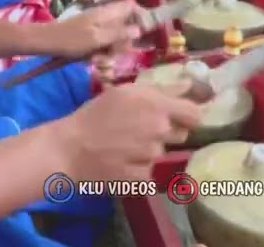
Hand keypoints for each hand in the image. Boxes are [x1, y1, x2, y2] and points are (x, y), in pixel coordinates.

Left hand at [43, 0, 143, 58]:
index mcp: (108, 12)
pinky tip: (94, 60)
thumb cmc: (72, 39)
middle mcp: (106, 16)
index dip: (139, 19)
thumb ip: (118, 33)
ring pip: (116, 38)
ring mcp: (99, 26)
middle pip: (126, 27)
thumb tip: (139, 29)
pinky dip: (102, 53)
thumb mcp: (97, 38)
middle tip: (112, 54)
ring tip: (99, 60)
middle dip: (122, 44)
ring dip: (111, 52)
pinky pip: (105, 44)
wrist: (48, 42)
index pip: (131, 7)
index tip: (139, 36)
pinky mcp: (93, 35)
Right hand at [55, 81, 203, 181]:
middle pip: (181, 134)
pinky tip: (123, 163)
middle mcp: (159, 130)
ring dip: (151, 150)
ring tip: (126, 146)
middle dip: (167, 132)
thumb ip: (162, 89)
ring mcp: (151, 156)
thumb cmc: (95, 114)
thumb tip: (189, 86)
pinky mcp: (142, 178)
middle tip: (142, 130)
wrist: (69, 148)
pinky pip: (151, 173)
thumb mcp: (125, 92)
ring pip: (163, 153)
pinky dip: (140, 170)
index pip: (194, 114)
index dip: (189, 115)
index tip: (179, 117)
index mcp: (157, 105)